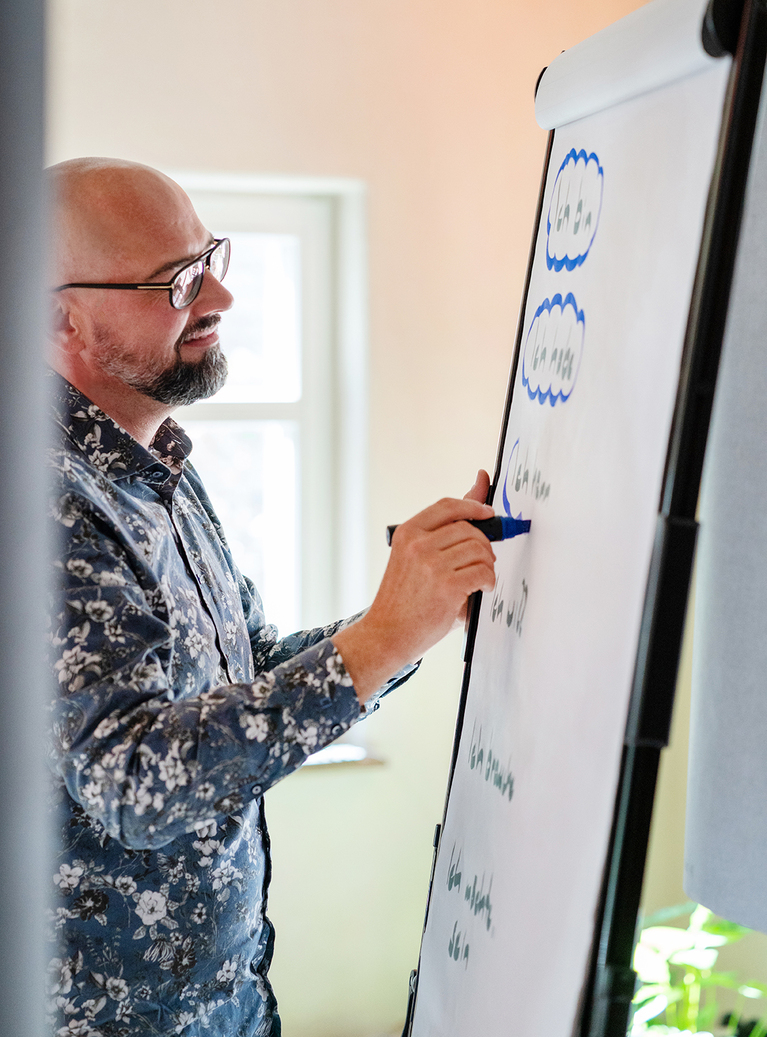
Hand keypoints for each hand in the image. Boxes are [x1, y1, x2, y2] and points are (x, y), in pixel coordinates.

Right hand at [332, 471, 495, 702]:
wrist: (386, 634)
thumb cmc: (404, 598)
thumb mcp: (414, 558)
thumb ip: (445, 530)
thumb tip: (479, 486)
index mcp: (407, 533)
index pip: (448, 506)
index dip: (473, 506)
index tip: (488, 513)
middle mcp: (418, 545)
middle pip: (469, 529)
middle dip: (484, 545)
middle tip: (484, 562)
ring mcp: (432, 565)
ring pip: (479, 550)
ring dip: (487, 565)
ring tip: (480, 578)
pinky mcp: (447, 586)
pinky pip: (483, 572)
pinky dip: (489, 581)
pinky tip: (482, 589)